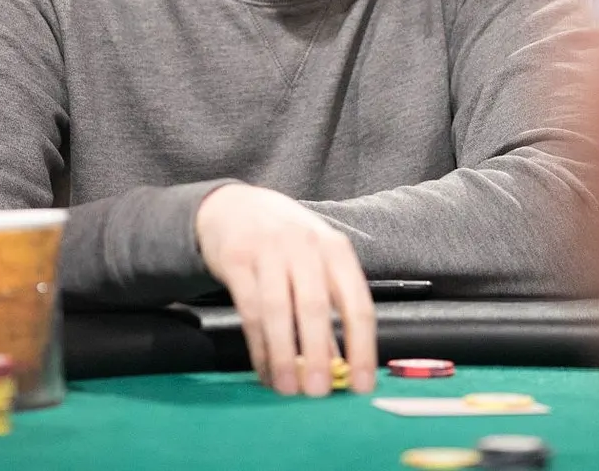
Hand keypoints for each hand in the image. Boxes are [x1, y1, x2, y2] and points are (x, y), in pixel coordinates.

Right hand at [195, 184, 376, 395]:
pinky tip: (265, 369)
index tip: (362, 384)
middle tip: (319, 392)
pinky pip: (249, 310)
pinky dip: (258, 346)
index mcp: (335, 249)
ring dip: (283, 355)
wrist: (235, 206)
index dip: (362, 347)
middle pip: (315, 307)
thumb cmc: (285, 243)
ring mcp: (268, 250)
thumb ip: (328, 310)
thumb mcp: (315, 266)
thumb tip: (340, 367)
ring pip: (278, 311)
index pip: (357, 303)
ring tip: (288, 389)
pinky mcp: (236, 259)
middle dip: (318, 355)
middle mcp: (305, 246)